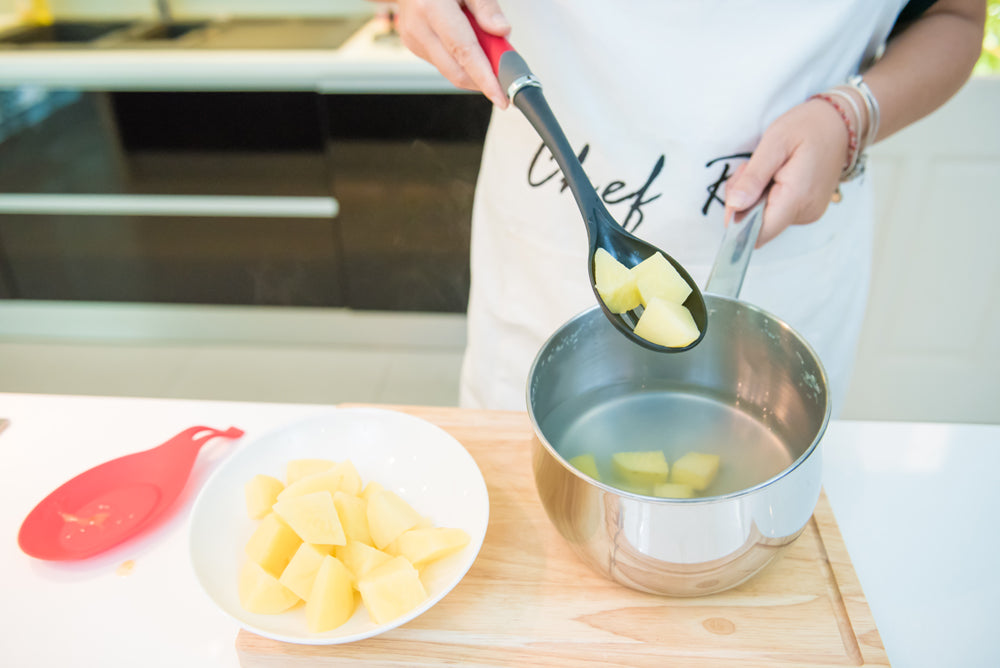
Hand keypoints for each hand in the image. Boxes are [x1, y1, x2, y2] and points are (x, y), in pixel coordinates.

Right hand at [395, 0, 510, 107]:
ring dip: (474, 69)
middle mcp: (419, 28)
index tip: (502, 97)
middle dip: (483, 81)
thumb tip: (503, 32)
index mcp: (432, 8)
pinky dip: (461, 61)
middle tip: (505, 78)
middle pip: (456, 71)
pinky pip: (444, 63)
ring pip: (451, 70)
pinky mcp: (414, 46)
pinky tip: (468, 43)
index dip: (485, 78)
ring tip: (487, 49)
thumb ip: (487, 8)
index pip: (464, 52)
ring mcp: (413, 40)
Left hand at [724, 98, 851, 246]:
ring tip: (766, 168)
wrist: (839, 123)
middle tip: (751, 169)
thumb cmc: (808, 127)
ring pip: (763, 219)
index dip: (737, 220)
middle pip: (757, 225)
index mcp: (797, 198)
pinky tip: (774, 175)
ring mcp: (807, 214)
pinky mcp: (807, 210)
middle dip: (743, 201)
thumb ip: (753, 177)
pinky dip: (765, 196)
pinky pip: (775, 212)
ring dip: (753, 196)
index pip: (758, 234)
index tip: (736, 193)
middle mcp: (805, 214)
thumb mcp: (774, 143)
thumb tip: (734, 206)